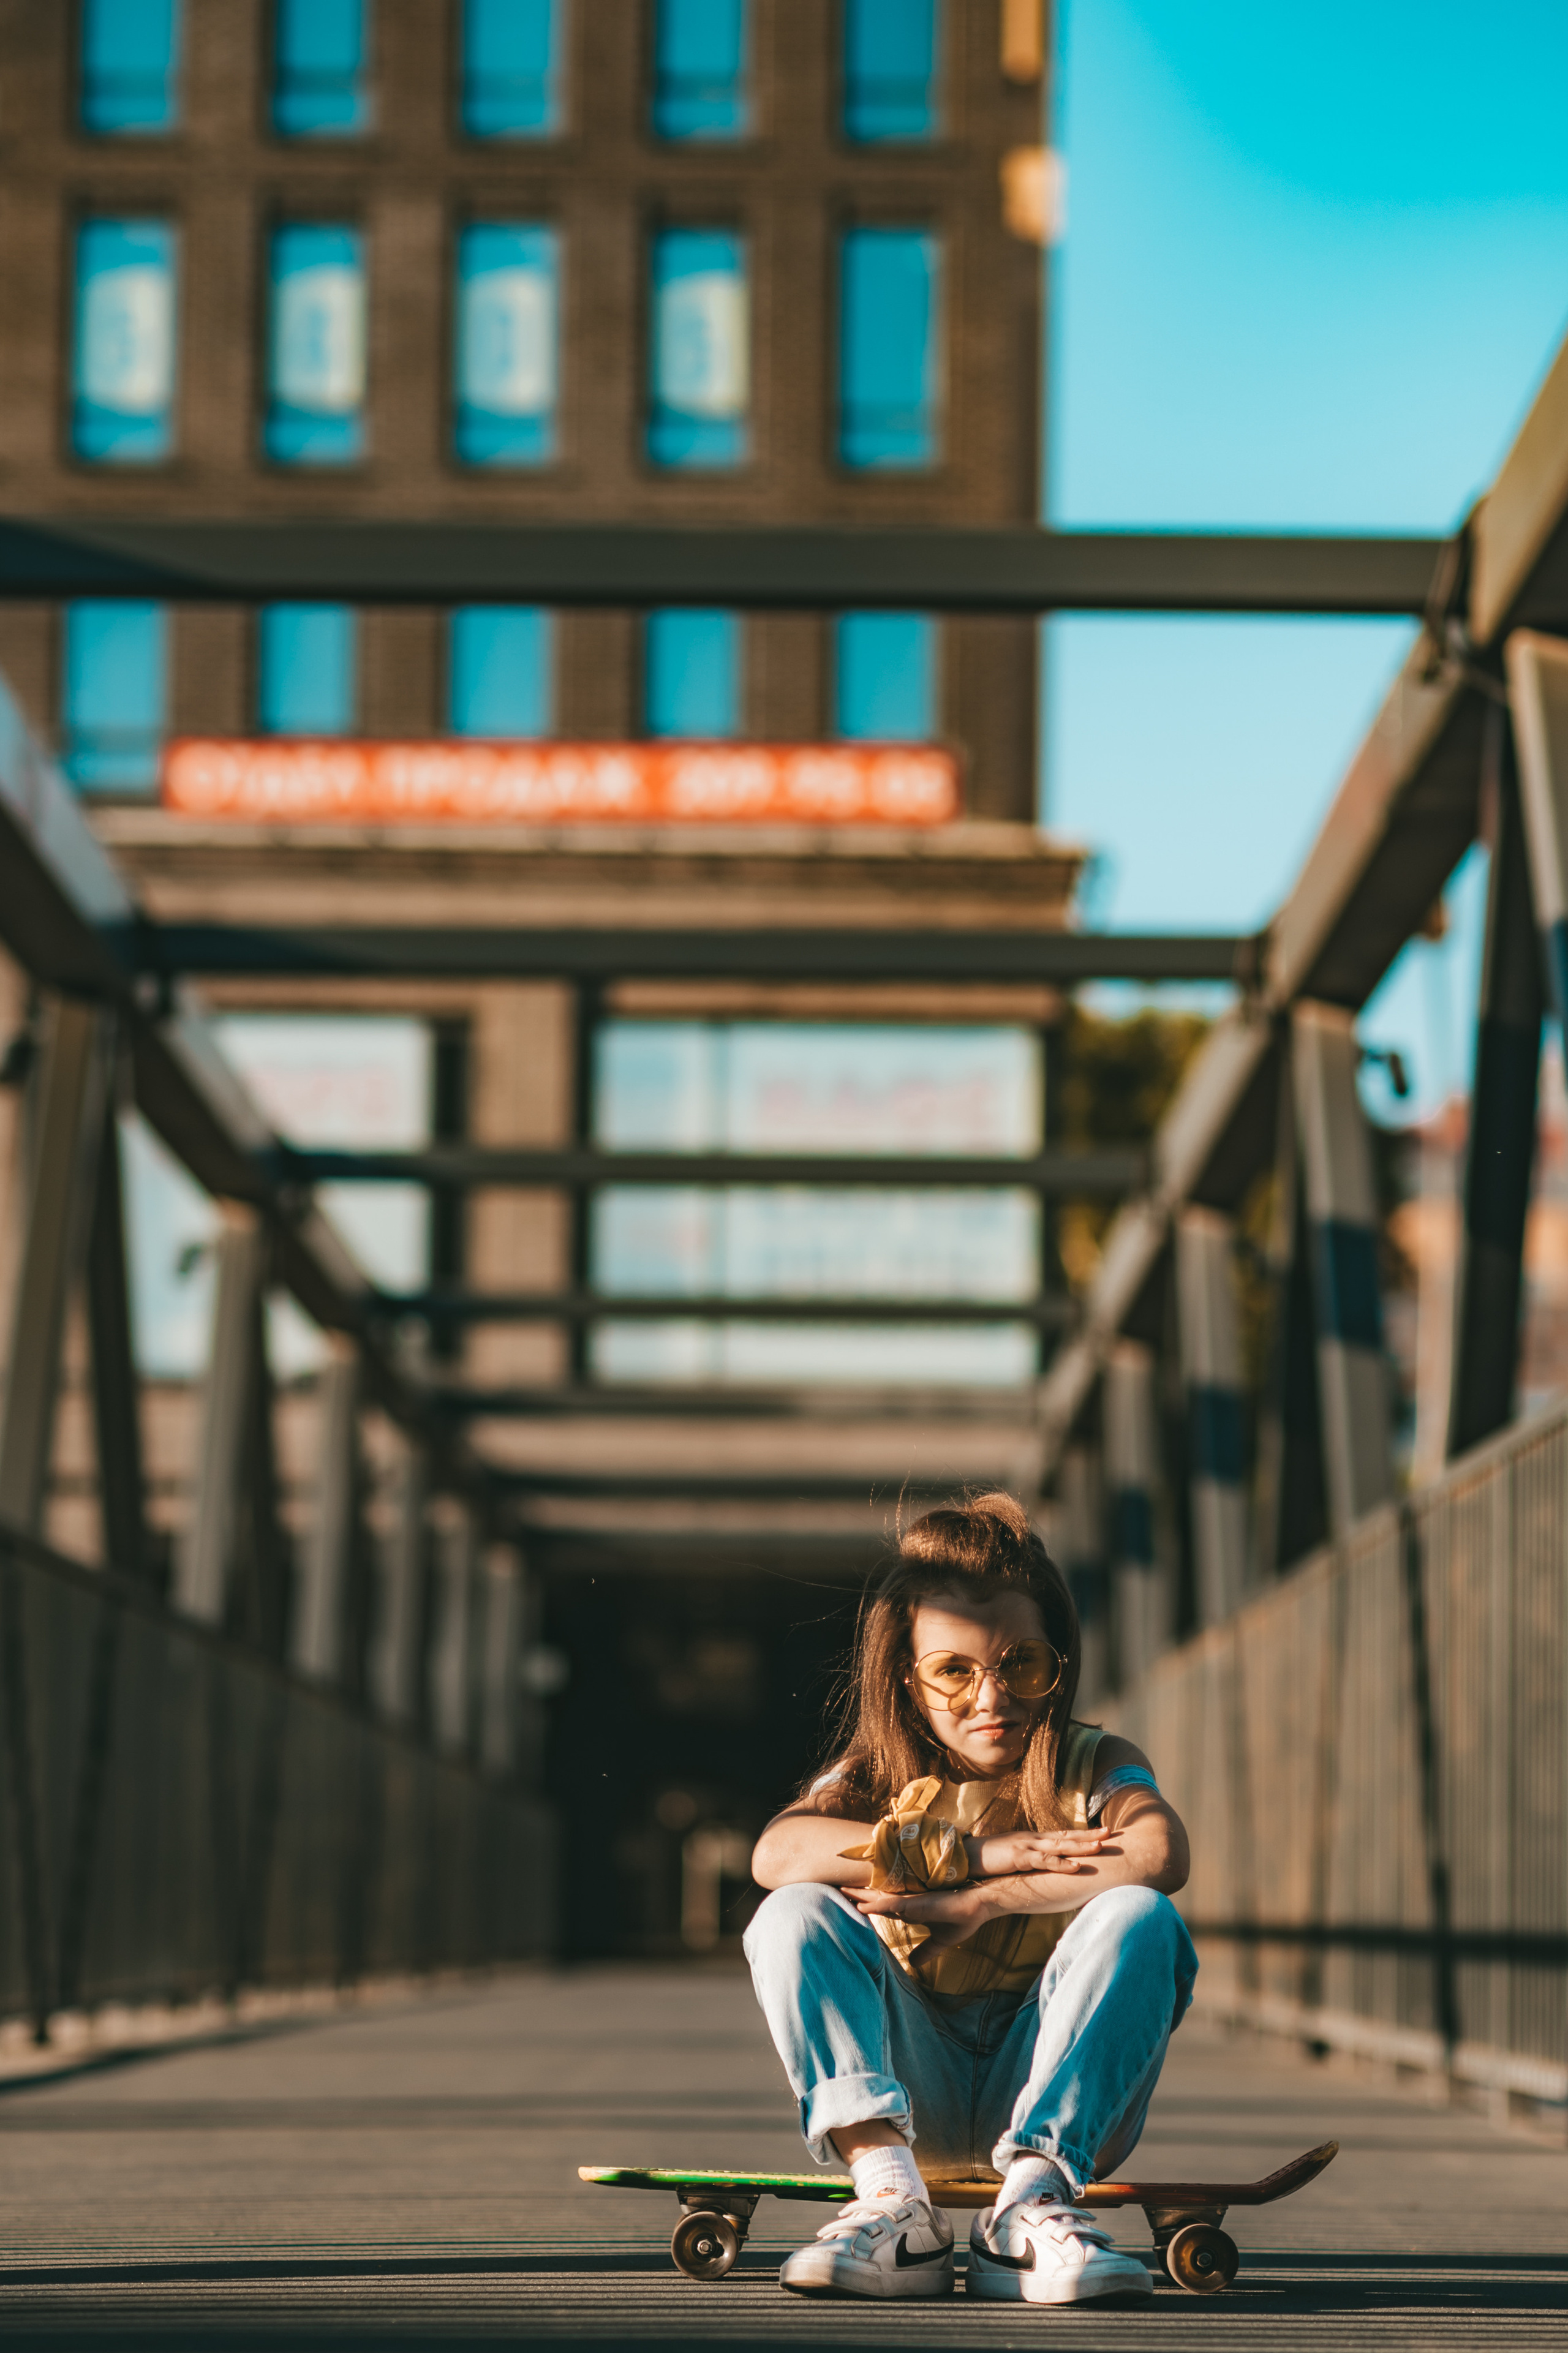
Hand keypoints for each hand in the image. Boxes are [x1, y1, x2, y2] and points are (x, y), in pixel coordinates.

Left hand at [853, 1880, 1003, 1953]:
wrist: (978, 1906)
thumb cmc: (961, 1918)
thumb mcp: (939, 1941)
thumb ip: (925, 1951)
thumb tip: (913, 1965)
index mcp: (909, 1909)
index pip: (881, 1906)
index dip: (864, 1904)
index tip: (845, 1901)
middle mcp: (906, 1902)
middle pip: (874, 1898)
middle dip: (855, 1895)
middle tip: (833, 1888)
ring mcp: (910, 1901)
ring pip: (878, 1897)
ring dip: (859, 1895)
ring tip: (839, 1890)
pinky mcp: (917, 1902)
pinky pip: (892, 1903)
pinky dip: (876, 1904)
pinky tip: (862, 1905)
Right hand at [967, 1827, 1110, 1877]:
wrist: (965, 1856)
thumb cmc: (988, 1859)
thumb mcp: (1014, 1857)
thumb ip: (1029, 1860)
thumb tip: (1043, 1867)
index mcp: (1032, 1839)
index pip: (1062, 1834)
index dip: (1083, 1834)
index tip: (1102, 1832)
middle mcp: (1033, 1839)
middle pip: (1066, 1835)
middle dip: (1089, 1835)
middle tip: (1111, 1833)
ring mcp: (1026, 1846)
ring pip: (1059, 1845)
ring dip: (1081, 1846)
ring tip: (1101, 1846)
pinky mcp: (1018, 1857)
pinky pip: (1044, 1861)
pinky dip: (1061, 1863)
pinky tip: (1075, 1866)